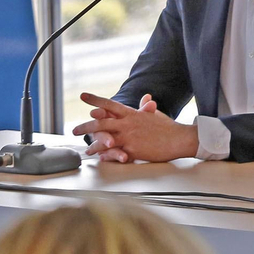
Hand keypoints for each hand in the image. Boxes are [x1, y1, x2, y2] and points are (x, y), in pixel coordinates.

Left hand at [72, 93, 195, 163]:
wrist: (178, 139)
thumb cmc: (168, 127)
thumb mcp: (156, 114)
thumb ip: (146, 107)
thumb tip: (146, 97)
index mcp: (132, 113)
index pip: (110, 104)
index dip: (95, 100)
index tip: (83, 96)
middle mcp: (128, 124)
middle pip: (101, 122)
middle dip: (85, 126)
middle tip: (74, 129)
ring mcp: (129, 137)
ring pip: (104, 139)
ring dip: (93, 145)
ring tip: (87, 149)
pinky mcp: (132, 150)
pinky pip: (113, 153)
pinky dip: (105, 155)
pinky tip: (100, 157)